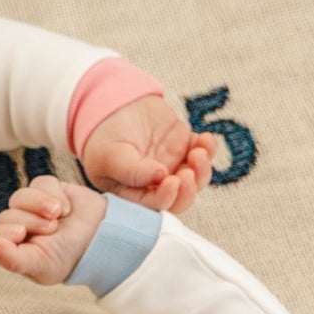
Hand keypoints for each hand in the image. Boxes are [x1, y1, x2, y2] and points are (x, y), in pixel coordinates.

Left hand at [0, 175, 107, 285]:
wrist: (102, 239)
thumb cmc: (67, 258)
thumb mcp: (40, 266)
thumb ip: (12, 259)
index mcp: (13, 247)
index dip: (6, 232)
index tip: (22, 235)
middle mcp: (19, 226)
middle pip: (8, 214)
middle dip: (29, 220)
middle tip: (51, 229)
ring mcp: (32, 207)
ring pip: (20, 196)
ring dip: (38, 204)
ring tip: (58, 215)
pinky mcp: (48, 190)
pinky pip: (40, 183)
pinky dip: (52, 193)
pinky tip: (65, 208)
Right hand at [80, 94, 216, 213]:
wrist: (113, 108)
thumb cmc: (103, 138)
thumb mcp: (110, 157)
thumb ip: (132, 171)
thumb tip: (160, 176)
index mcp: (134, 195)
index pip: (156, 206)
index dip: (168, 198)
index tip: (172, 181)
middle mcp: (155, 186)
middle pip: (180, 198)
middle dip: (189, 188)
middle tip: (188, 171)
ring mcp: (172, 167)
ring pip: (196, 179)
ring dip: (202, 169)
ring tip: (199, 151)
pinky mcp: (184, 148)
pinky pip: (203, 154)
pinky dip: (209, 149)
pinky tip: (205, 139)